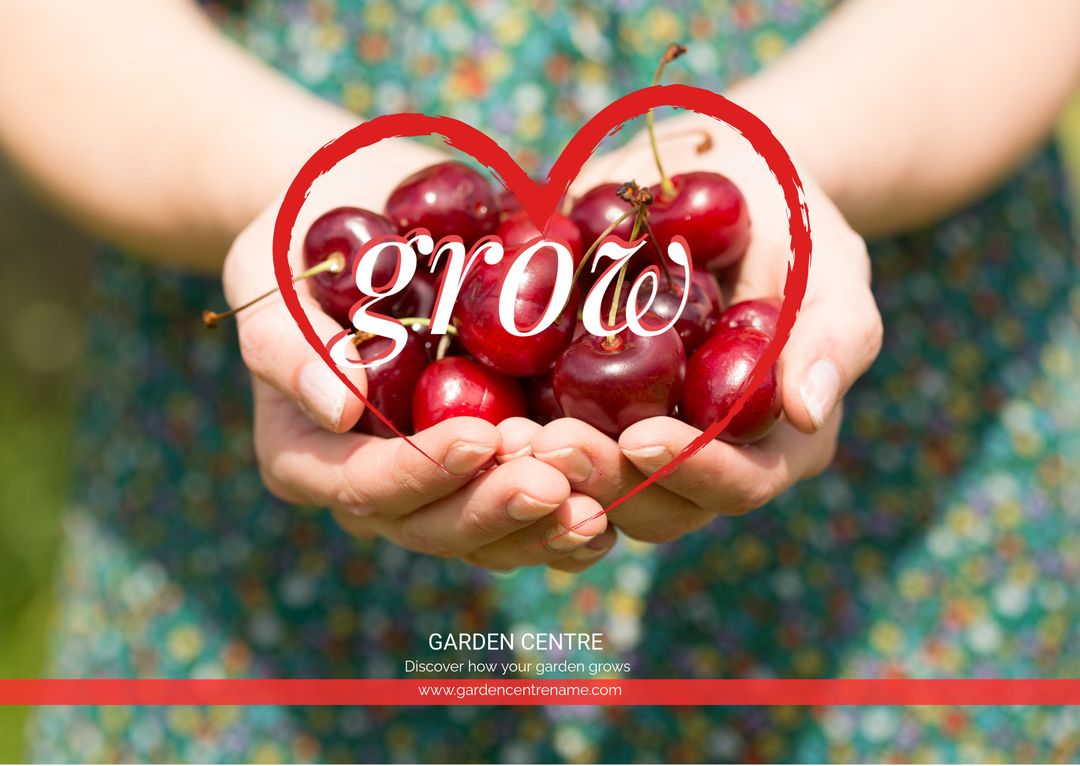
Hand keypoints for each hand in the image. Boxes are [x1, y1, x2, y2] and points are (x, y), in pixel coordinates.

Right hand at [222, 141, 615, 572]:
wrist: (369, 224)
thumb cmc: (305, 242)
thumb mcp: (271, 270)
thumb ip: (289, 340)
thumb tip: (337, 407)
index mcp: (308, 452)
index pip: (359, 484)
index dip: (417, 471)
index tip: (478, 434)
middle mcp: (371, 486)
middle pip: (430, 526)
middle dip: (493, 509)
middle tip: (555, 483)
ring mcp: (432, 487)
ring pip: (485, 537)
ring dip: (541, 528)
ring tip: (595, 506)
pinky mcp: (485, 472)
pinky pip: (524, 519)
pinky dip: (564, 521)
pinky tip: (612, 508)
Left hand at [521, 114, 880, 542]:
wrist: (722, 182)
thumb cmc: (792, 224)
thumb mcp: (828, 268)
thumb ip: (831, 337)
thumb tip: (807, 411)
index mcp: (767, 441)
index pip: (736, 483)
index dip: (689, 471)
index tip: (640, 437)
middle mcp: (699, 458)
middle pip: (653, 503)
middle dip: (601, 479)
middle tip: (548, 443)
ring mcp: (635, 440)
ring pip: (591, 488)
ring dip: (547, 474)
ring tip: (504, 438)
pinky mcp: (583, 410)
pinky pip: (545, 443)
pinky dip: (514, 441)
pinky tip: (478, 418)